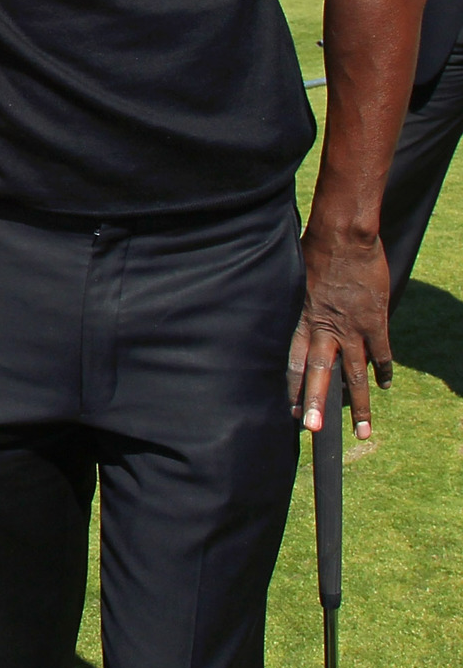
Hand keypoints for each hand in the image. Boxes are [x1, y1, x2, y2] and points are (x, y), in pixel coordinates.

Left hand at [287, 218, 392, 439]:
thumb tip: (283, 314)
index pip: (294, 362)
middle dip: (316, 404)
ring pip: (356, 374)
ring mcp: (352, 328)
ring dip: (359, 404)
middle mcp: (325, 329)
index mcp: (301, 320)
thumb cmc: (312, 251)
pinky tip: (384, 386)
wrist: (343, 236)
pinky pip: (381, 353)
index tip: (290, 410)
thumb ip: (293, 304)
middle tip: (313, 431)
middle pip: (320, 374)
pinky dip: (383, 371)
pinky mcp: (375, 321)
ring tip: (362, 431)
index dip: (293, 387)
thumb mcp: (292, 281)